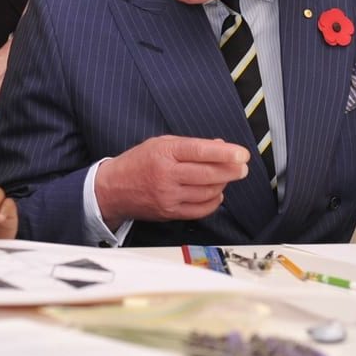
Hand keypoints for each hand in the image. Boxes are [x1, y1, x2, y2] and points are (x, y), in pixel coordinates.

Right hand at [94, 135, 250, 230]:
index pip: (200, 152)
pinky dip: (213, 201)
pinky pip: (200, 210)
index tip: (242, 154)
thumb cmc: (137, 163)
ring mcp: (168, 196)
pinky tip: (216, 193)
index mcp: (164, 153)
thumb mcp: (160, 144)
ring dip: (222, 184)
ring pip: (207, 192)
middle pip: (208, 174)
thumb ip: (190, 145)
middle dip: (231, 170)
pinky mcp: (170, 212)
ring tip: (226, 177)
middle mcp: (166, 175)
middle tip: (242, 167)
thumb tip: (220, 146)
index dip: (225, 153)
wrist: (113, 189)